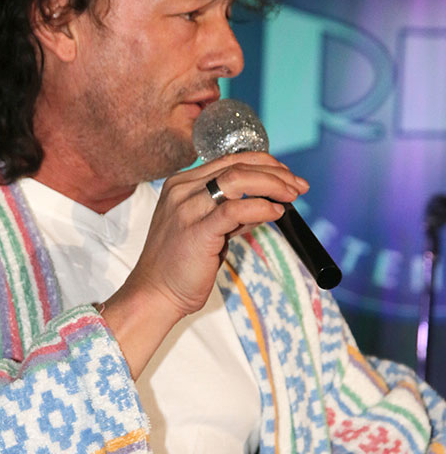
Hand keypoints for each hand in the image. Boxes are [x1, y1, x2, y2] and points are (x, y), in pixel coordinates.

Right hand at [101, 152, 308, 377]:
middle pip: (237, 165)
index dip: (264, 163)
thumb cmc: (180, 265)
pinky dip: (261, 207)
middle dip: (275, 172)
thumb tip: (267, 203)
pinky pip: (235, 210)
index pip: (230, 160)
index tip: (287, 175)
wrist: (154, 293)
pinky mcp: (196, 231)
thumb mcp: (207, 229)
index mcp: (182, 184)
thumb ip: (232, 214)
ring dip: (272, 184)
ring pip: (238, 180)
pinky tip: (276, 212)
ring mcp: (187, 209)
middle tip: (298, 185)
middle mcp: (182, 190)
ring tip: (292, 196)